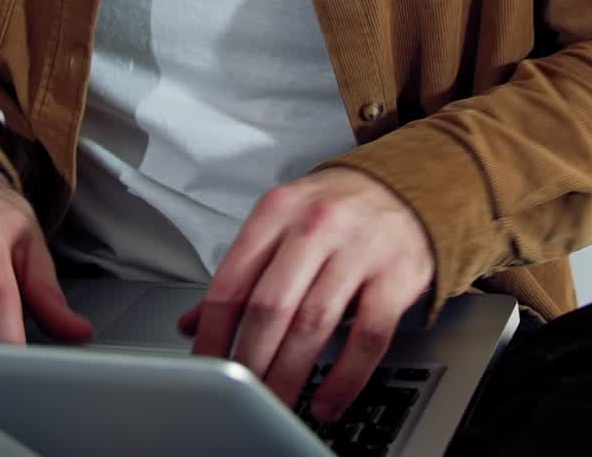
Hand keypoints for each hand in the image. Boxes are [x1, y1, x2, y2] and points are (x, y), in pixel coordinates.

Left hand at [178, 167, 434, 421]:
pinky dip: (345, 377)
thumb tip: (192, 323)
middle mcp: (314, 225)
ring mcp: (358, 249)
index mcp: (276, 211)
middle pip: (270, 304)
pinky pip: (368, 337)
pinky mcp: (396, 275)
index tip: (205, 365)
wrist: (399, 189)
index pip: (233, 279)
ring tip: (278, 402)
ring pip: (314, 323)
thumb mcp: (279, 224)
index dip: (213, 331)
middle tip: (242, 393)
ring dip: (291, 372)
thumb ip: (241, 272)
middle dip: (250, 358)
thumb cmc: (331, 211)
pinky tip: (327, 400)